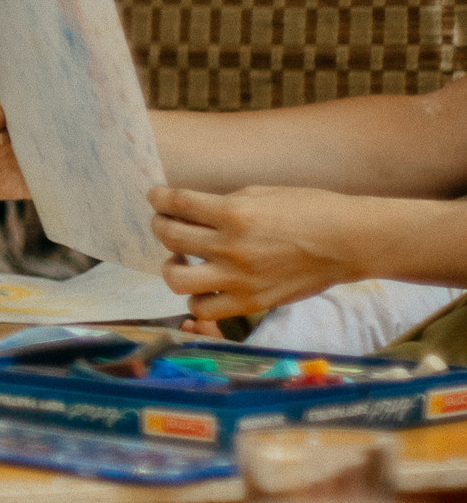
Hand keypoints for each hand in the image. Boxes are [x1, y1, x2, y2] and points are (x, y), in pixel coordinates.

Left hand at [148, 183, 365, 322]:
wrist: (347, 242)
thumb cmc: (309, 210)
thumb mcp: (262, 194)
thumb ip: (224, 204)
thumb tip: (190, 210)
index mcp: (235, 212)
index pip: (178, 203)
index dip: (159, 198)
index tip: (155, 196)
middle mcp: (232, 247)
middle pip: (170, 236)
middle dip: (160, 225)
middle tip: (165, 223)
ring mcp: (240, 279)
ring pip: (177, 279)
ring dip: (171, 265)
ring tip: (180, 259)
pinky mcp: (251, 303)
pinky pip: (204, 309)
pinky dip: (196, 298)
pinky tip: (203, 285)